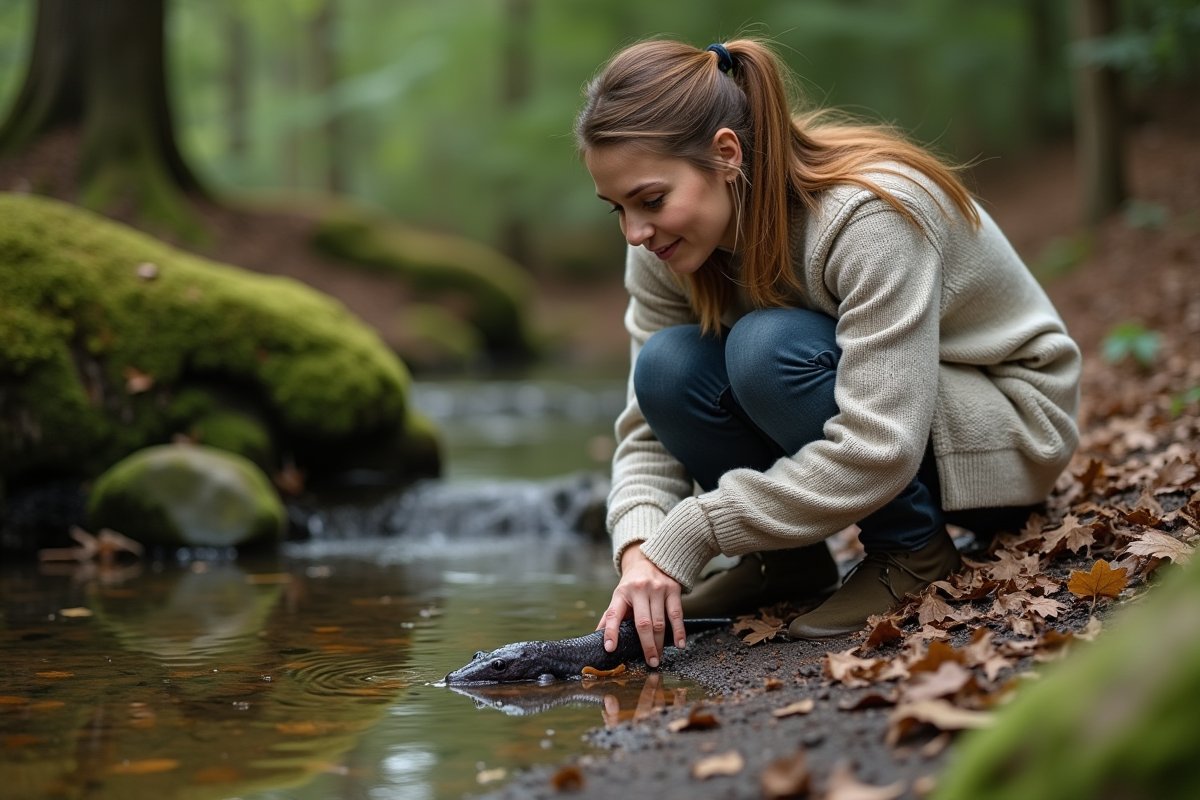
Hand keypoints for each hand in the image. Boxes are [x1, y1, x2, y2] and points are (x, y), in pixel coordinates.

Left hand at [596, 543, 685, 667]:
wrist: (650, 558)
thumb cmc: (632, 584)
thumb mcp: (619, 595)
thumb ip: (611, 615)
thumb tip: (596, 636)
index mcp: (621, 593)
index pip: (614, 614)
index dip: (611, 632)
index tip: (610, 648)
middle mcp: (639, 589)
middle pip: (642, 623)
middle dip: (646, 645)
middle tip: (650, 663)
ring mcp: (658, 588)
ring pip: (660, 622)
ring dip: (660, 643)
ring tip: (658, 659)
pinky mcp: (673, 589)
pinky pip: (676, 614)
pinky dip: (678, 631)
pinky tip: (679, 645)